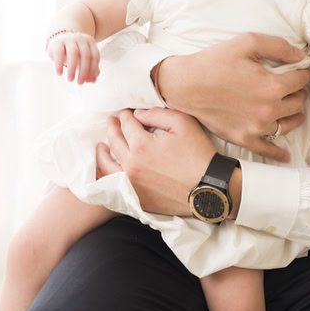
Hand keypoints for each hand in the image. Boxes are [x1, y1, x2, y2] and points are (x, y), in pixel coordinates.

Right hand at [46, 32, 100, 83]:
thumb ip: (90, 67)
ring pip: (73, 53)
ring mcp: (69, 39)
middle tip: (80, 83)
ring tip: (70, 80)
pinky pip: (59, 53)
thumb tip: (93, 80)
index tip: (89, 81)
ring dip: (72, 68)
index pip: (95, 56)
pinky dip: (59, 64)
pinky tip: (60, 73)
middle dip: (84, 71)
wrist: (59, 39)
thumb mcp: (83, 58)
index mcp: (90, 42)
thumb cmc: (73, 51)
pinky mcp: (57, 42)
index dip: (93, 69)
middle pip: (86, 55)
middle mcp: (81, 39)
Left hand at [94, 108, 216, 216]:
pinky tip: (107, 170)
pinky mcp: (136, 199)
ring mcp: (131, 184)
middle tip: (112, 121)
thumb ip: (156, 114)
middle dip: (112, 128)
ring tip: (101, 146)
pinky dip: (106, 175)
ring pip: (107, 166)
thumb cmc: (198, 154)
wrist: (208, 189)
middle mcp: (131, 165)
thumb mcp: (182, 123)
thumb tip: (137, 114)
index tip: (126, 112)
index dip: (125, 115)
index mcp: (141, 145)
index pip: (126, 124)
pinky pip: (113, 186)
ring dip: (102, 152)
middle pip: (114, 141)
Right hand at [155, 33, 309, 162]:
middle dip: (299, 92)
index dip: (304, 73)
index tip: (301, 70)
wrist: (185, 84)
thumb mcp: (247, 42)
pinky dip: (278, 153)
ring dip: (294, 115)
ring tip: (292, 108)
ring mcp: (256, 127)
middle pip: (298, 102)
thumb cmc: (214, 61)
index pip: (301, 80)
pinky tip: (286, 155)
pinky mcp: (243, 138)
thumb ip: (279, 46)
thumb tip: (300, 56)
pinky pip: (267, 149)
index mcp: (272, 86)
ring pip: (289, 124)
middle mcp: (268, 109)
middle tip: (294, 86)